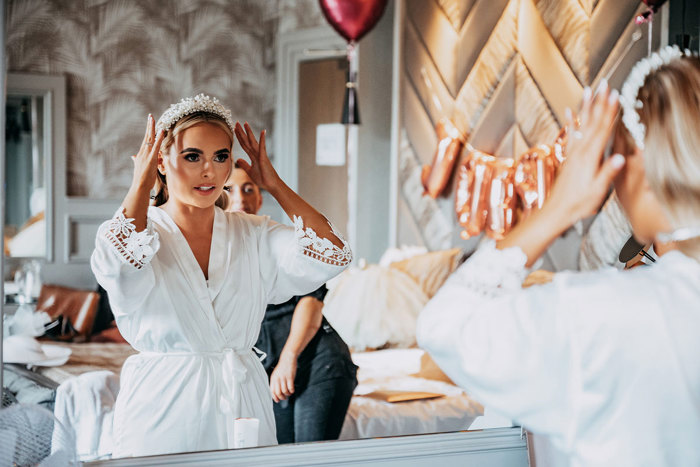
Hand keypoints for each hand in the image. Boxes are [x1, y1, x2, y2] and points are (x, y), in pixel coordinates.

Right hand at [131, 114, 163, 190]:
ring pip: (150, 139)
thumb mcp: (139, 167)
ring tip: (153, 119)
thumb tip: (133, 156)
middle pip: (146, 137)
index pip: (145, 140)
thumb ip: (136, 160)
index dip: (148, 131)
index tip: (149, 122)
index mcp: (141, 154)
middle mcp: (142, 153)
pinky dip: (159, 138)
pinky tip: (161, 131)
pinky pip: (156, 146)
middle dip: (149, 126)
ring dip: (152, 129)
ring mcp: (146, 155)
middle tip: (150, 116)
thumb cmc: (141, 179)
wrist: (139, 186)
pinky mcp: (151, 159)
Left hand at [234, 122, 280, 191]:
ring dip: (249, 132)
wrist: (271, 185)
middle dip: (241, 132)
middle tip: (236, 122)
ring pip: (253, 142)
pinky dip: (262, 139)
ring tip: (245, 123)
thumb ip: (244, 165)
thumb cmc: (263, 179)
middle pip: (247, 141)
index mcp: (253, 156)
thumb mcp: (250, 171)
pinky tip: (263, 132)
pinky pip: (262, 147)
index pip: (244, 144)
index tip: (235, 129)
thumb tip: (238, 159)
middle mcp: (257, 154)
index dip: (239, 137)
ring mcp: (261, 155)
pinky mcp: (264, 158)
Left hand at [269, 352, 296, 402]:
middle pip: (278, 392)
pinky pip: (290, 387)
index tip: (277, 400)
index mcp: (273, 378)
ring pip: (284, 391)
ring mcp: (284, 378)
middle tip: (284, 398)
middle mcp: (277, 378)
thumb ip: (275, 381)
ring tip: (289, 393)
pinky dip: (292, 391)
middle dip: (281, 397)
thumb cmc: (282, 366)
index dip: (275, 397)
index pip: (272, 391)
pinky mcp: (290, 377)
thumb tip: (276, 391)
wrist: (288, 358)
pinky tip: (292, 390)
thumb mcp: (276, 373)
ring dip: (287, 394)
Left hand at [546, 80, 625, 226]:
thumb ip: (607, 173)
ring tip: (588, 90)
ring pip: (581, 124)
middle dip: (599, 102)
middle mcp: (579, 152)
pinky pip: (571, 134)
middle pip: (592, 121)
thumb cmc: (577, 205)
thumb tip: (619, 158)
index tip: (615, 96)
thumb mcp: (597, 192)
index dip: (610, 112)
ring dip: (586, 106)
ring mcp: (573, 153)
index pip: (602, 130)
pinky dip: (571, 121)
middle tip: (604, 84)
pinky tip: (569, 111)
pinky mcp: (568, 157)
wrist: (555, 212)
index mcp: (589, 158)